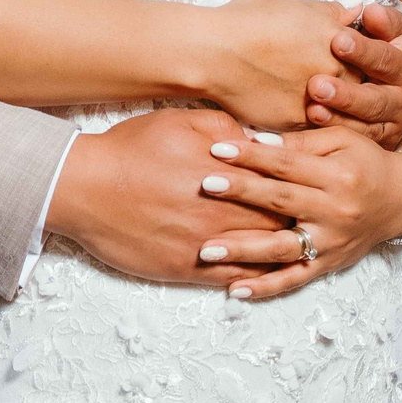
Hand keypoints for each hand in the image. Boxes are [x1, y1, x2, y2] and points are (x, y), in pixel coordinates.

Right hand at [44, 109, 290, 288]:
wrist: (84, 187)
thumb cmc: (130, 149)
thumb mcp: (179, 122)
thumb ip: (226, 129)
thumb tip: (258, 142)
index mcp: (226, 174)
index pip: (279, 184)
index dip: (299, 186)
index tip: (313, 186)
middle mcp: (222, 212)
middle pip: (278, 221)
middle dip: (299, 221)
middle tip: (317, 221)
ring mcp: (205, 244)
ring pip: (260, 255)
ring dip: (283, 254)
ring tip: (301, 252)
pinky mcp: (185, 269)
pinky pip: (230, 279)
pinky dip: (251, 280)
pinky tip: (264, 279)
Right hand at [194, 0, 356, 129]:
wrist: (213, 52)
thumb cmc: (247, 22)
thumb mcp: (293, 5)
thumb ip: (330, 11)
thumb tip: (356, 9)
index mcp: (339, 40)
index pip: (369, 54)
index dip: (359, 57)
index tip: (346, 58)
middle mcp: (335, 70)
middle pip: (359, 84)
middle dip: (351, 85)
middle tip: (329, 81)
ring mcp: (319, 98)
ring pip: (341, 109)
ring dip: (335, 107)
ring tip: (312, 98)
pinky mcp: (298, 120)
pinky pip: (315, 126)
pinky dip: (311, 121)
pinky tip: (296, 110)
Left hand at [195, 125, 401, 300]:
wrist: (401, 200)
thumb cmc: (364, 162)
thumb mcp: (341, 140)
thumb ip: (300, 141)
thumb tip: (255, 139)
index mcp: (337, 175)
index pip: (287, 164)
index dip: (252, 156)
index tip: (217, 149)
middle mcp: (334, 211)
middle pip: (280, 201)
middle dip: (241, 193)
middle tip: (204, 185)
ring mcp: (331, 242)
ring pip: (282, 248)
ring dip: (242, 251)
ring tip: (206, 250)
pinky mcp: (328, 265)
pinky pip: (294, 279)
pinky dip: (265, 287)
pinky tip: (234, 289)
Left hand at [303, 5, 401, 147]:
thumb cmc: (400, 47)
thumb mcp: (401, 30)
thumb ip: (385, 21)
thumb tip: (369, 11)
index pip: (385, 59)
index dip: (362, 51)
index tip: (338, 41)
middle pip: (375, 100)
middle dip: (346, 94)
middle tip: (317, 85)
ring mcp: (392, 122)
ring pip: (365, 125)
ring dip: (338, 118)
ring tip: (312, 109)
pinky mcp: (381, 139)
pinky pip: (358, 140)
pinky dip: (336, 135)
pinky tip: (313, 125)